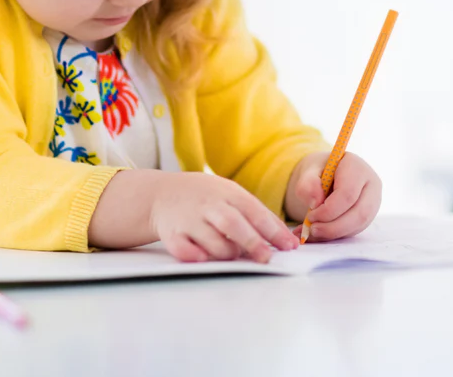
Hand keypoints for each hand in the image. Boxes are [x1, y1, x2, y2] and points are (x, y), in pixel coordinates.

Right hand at [150, 172, 298, 262]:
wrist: (162, 193)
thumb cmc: (206, 197)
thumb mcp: (230, 194)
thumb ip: (255, 213)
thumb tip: (283, 237)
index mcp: (228, 193)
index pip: (254, 211)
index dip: (273, 230)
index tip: (290, 246)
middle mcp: (209, 205)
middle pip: (233, 224)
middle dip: (252, 242)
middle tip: (267, 258)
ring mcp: (189, 219)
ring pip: (212, 240)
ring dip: (227, 252)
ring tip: (236, 256)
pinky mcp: (171, 234)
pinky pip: (183, 249)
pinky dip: (194, 255)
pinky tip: (203, 258)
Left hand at [286, 152, 381, 241]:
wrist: (325, 175)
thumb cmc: (318, 171)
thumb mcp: (308, 172)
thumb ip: (308, 183)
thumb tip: (315, 202)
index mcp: (356, 167)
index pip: (347, 193)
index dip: (328, 210)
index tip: (310, 216)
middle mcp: (371, 183)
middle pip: (359, 212)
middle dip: (334, 227)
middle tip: (313, 229)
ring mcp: (373, 200)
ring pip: (360, 224)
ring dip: (336, 232)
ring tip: (315, 231)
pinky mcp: (369, 214)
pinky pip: (356, 229)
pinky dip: (337, 234)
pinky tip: (322, 233)